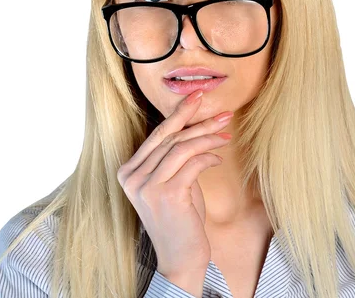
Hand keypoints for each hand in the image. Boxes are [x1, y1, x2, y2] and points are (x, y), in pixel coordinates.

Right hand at [117, 90, 232, 276]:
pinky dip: (208, 157)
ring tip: (226, 135)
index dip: (178, 114)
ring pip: (181, 148)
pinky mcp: (167, 194)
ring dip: (208, 138)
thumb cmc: (179, 218)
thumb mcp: (171, 182)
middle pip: (169, 138)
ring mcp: (147, 186)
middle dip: (197, 121)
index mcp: (128, 171)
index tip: (196, 98)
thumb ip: (172, 158)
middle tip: (221, 112)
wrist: (181, 256)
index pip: (157, 135)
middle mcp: (132, 177)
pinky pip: (192, 164)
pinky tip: (218, 159)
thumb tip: (193, 126)